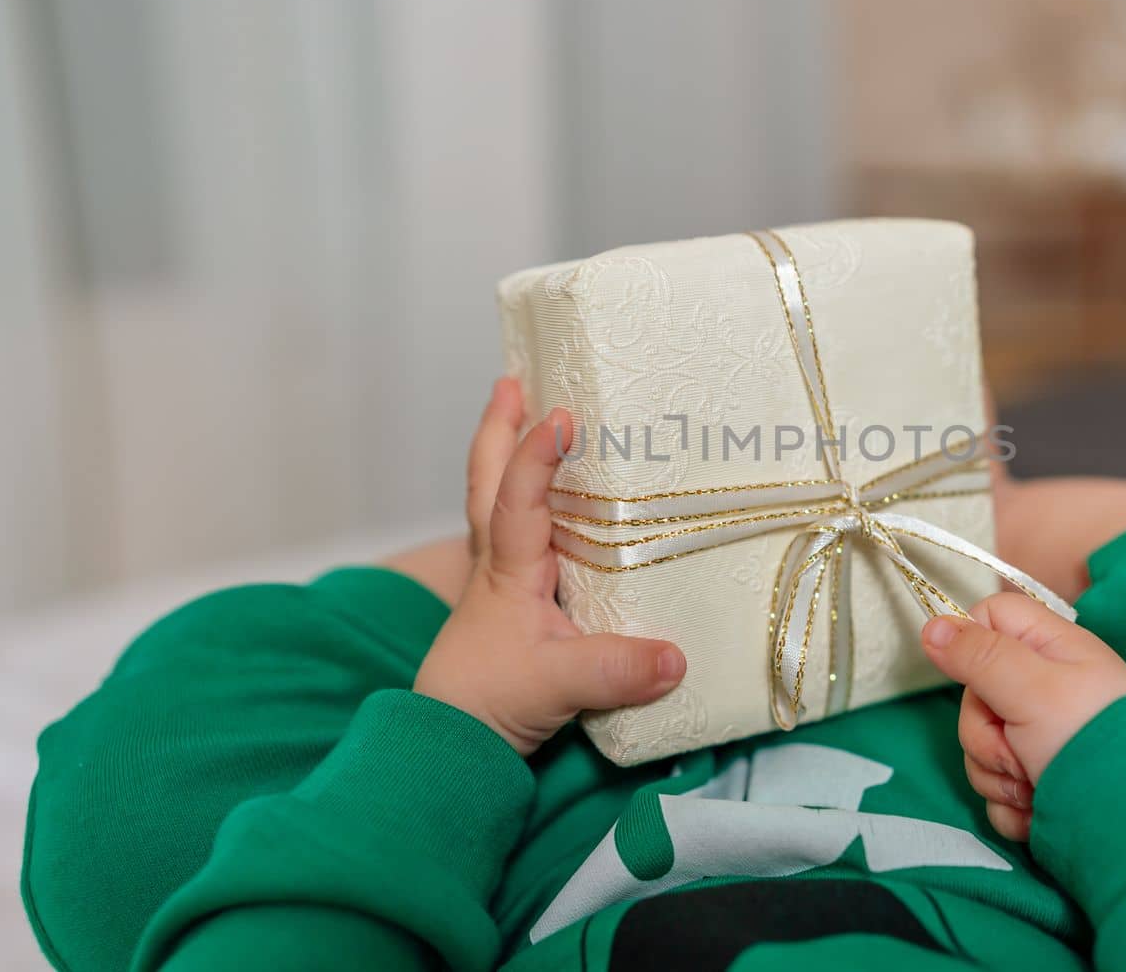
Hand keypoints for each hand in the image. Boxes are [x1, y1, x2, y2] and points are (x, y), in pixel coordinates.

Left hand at [414, 380, 686, 754]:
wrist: (449, 746)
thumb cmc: (491, 705)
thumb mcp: (559, 686)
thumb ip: (614, 670)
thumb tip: (675, 656)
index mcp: (509, 571)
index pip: (518, 499)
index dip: (536, 457)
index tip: (559, 415)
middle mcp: (499, 565)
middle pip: (489, 481)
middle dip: (500, 428)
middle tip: (515, 380)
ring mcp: (500, 583)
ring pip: (496, 502)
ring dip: (507, 455)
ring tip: (525, 413)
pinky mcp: (510, 605)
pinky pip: (515, 534)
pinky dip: (525, 500)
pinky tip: (550, 500)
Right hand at [921, 593, 1125, 841]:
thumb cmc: (1089, 740)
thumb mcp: (1032, 688)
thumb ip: (979, 655)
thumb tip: (931, 627)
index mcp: (1051, 652)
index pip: (992, 618)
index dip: (971, 641)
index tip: (977, 675)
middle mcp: (1045, 691)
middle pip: (974, 696)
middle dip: (985, 734)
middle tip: (1018, 748)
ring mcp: (1039, 741)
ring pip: (980, 749)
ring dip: (998, 775)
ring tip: (1035, 785)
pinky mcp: (1035, 784)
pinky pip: (995, 789)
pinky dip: (1011, 805)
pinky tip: (1037, 811)